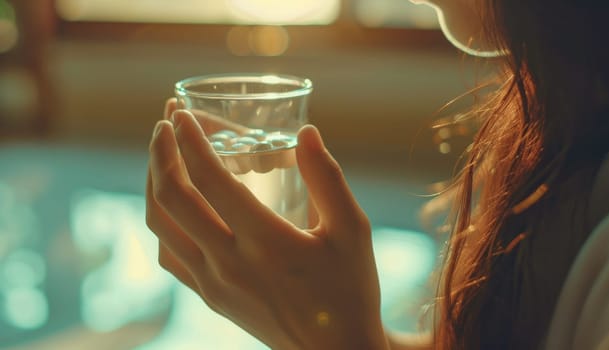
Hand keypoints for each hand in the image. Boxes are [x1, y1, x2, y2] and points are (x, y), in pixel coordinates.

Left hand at [146, 100, 388, 348]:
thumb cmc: (350, 288)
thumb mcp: (352, 230)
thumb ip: (328, 178)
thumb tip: (306, 132)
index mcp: (267, 243)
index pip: (211, 181)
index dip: (191, 141)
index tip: (181, 113)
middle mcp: (230, 264)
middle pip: (172, 199)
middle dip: (161, 152)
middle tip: (165, 123)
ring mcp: (214, 285)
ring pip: (160, 225)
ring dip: (153, 183)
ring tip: (162, 153)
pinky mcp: (209, 297)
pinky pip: (168, 253)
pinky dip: (162, 220)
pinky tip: (173, 202)